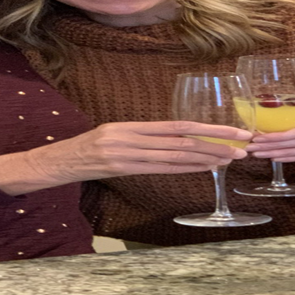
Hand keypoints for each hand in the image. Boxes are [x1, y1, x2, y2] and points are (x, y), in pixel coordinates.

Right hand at [0, 121, 251, 194]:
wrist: (49, 163)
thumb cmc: (79, 153)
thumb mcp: (110, 140)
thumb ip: (139, 142)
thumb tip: (172, 146)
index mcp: (128, 126)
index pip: (177, 126)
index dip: (208, 129)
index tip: (233, 132)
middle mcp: (128, 135)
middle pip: (181, 138)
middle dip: (216, 142)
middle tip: (245, 145)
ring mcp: (123, 152)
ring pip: (174, 154)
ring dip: (206, 157)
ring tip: (232, 158)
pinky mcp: (118, 167)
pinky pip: (157, 168)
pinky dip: (184, 168)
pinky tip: (204, 169)